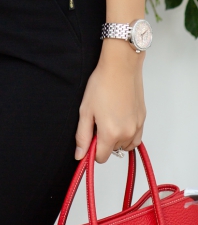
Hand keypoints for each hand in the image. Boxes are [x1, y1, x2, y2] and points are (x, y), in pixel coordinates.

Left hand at [75, 42, 145, 163]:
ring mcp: (137, 128)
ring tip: (109, 117)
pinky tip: (119, 118)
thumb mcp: (86, 110)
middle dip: (104, 140)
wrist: (120, 66)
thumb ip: (83, 136)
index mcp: (111, 133)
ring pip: (124, 145)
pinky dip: (127, 134)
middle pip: (112, 151)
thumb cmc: (102, 84)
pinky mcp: (143, 120)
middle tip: (98, 119)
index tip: (90, 135)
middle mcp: (127, 134)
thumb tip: (80, 156)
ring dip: (116, 138)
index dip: (92, 149)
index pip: (100, 158)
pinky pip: (135, 138)